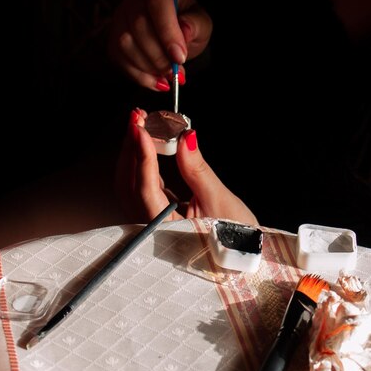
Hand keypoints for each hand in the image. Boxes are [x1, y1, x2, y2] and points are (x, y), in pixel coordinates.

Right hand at [108, 0, 212, 90]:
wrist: (174, 34)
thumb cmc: (188, 23)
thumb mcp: (201, 22)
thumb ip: (196, 25)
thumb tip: (185, 31)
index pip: (158, 3)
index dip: (167, 33)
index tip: (179, 57)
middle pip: (138, 26)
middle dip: (159, 56)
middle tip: (175, 72)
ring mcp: (121, 17)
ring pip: (125, 44)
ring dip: (148, 67)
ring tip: (167, 76)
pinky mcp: (114, 38)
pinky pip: (119, 59)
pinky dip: (138, 76)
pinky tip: (155, 80)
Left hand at [116, 109, 257, 225]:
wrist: (242, 253)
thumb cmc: (235, 236)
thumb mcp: (219, 200)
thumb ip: (197, 169)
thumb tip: (186, 137)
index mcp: (166, 230)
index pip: (144, 188)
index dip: (142, 156)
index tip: (141, 128)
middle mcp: (152, 227)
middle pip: (128, 184)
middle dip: (131, 148)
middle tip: (138, 117)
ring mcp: (151, 220)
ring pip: (130, 184)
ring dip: (133, 153)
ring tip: (141, 124)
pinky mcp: (157, 213)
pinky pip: (140, 185)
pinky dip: (142, 162)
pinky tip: (149, 143)